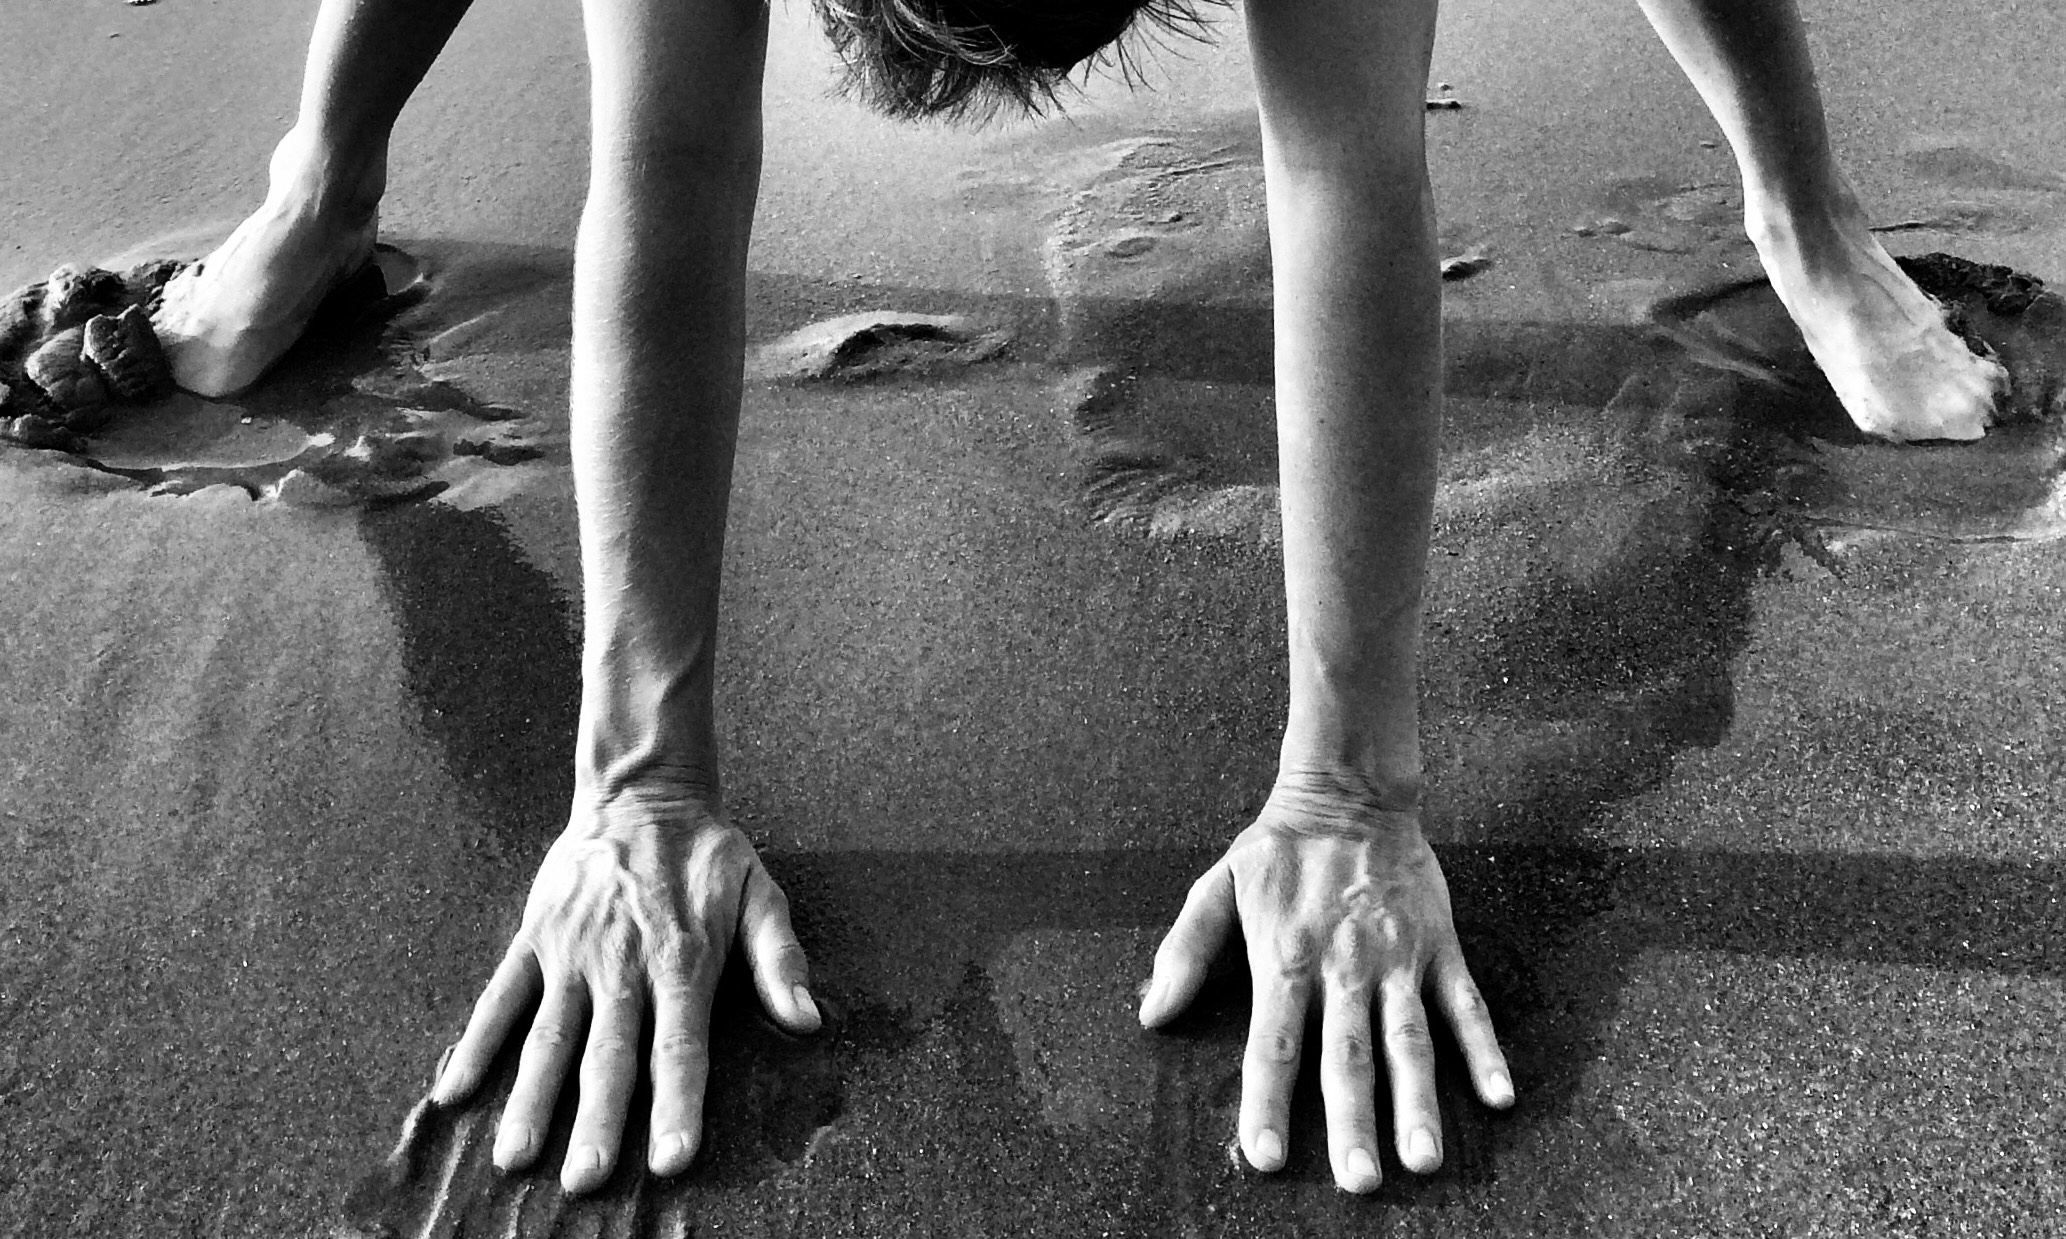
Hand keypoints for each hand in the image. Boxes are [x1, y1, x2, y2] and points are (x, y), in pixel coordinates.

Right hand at [429, 791, 819, 1193]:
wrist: (642, 794)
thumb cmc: (709, 857)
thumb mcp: (761, 896)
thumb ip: (780, 961)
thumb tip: (808, 1022)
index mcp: (682, 960)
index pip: (681, 1047)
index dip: (678, 1105)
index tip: (671, 1161)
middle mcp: (622, 964)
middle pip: (609, 1055)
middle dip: (598, 1122)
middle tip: (586, 1182)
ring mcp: (572, 953)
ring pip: (549, 1037)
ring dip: (532, 1099)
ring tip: (515, 1157)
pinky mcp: (535, 938)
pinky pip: (500, 997)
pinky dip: (476, 1044)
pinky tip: (454, 1091)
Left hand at [1140, 778, 1512, 1192]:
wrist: (1350, 791)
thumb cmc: (1278, 848)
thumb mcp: (1216, 887)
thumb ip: (1185, 952)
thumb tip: (1151, 1015)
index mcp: (1285, 958)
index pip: (1272, 1045)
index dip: (1267, 1104)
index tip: (1266, 1159)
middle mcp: (1343, 966)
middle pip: (1347, 1056)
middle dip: (1352, 1123)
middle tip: (1359, 1182)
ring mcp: (1396, 958)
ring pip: (1410, 1041)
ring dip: (1419, 1102)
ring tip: (1424, 1159)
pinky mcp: (1439, 945)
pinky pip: (1466, 1005)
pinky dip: (1485, 1049)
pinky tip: (1499, 1095)